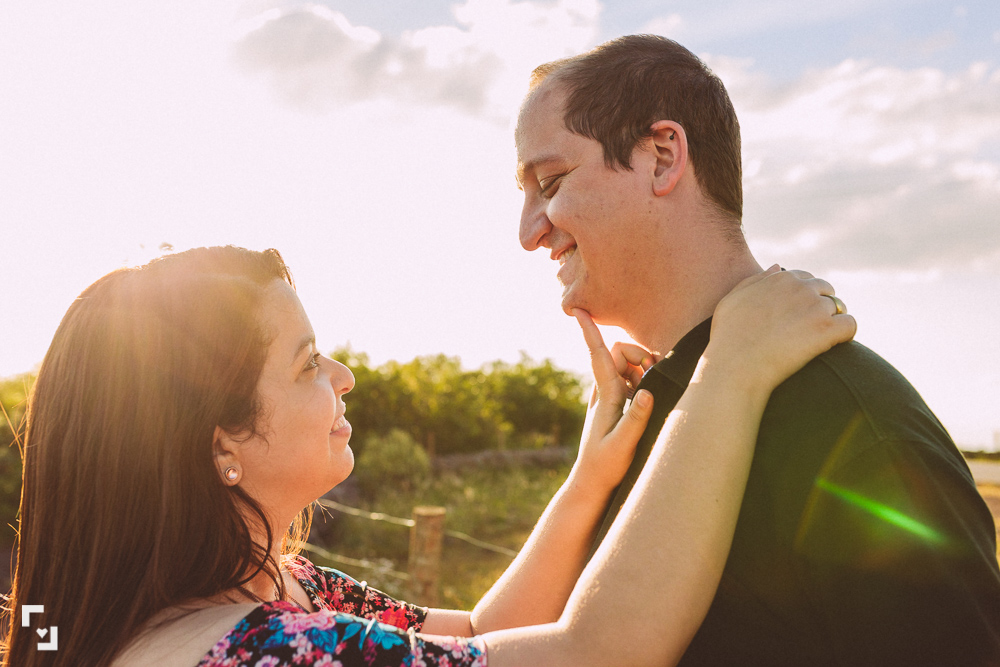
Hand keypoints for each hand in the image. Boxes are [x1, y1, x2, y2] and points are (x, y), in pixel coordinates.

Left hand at [570, 310, 654, 494]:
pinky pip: (630, 378)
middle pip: (619, 351)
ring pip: (627, 364)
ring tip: (649, 395)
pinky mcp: (615, 403)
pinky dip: (642, 380)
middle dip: (638, 353)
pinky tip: (647, 399)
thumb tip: (647, 391)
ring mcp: (609, 395)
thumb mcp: (624, 445)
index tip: (577, 309)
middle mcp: (604, 390)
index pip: (598, 355)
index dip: (589, 331)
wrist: (592, 482)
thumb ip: (636, 419)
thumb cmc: (606, 465)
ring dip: (642, 368)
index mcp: (605, 395)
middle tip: (652, 377)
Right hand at [704, 265, 856, 392]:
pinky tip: (833, 346)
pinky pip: (850, 325)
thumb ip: (756, 280)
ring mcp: (816, 308)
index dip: (805, 296)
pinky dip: (845, 334)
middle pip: (826, 291)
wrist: (736, 366)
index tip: (797, 315)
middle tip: (809, 330)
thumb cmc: (728, 337)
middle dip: (821, 306)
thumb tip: (778, 267)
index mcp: (781, 278)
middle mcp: (802, 288)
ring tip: (817, 341)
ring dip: (831, 321)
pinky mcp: (827, 329)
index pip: (806, 279)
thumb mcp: (732, 300)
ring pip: (839, 308)